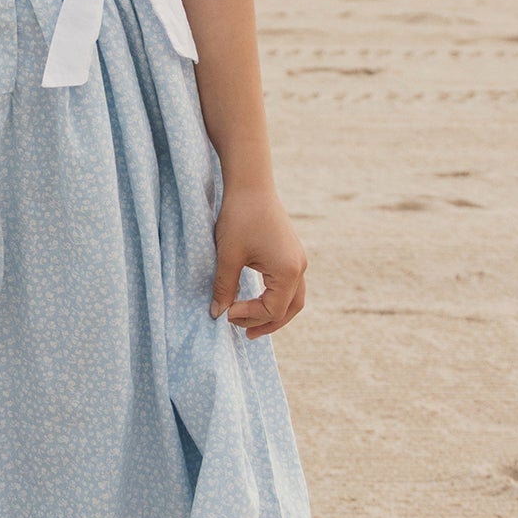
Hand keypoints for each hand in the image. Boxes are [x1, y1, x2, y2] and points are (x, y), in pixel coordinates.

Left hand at [211, 183, 306, 338]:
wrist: (251, 184)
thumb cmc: (239, 217)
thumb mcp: (228, 255)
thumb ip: (224, 287)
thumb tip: (218, 314)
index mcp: (288, 271)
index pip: (273, 309)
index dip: (249, 316)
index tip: (225, 312)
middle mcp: (299, 267)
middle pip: (291, 308)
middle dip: (267, 323)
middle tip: (243, 333)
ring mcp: (298, 259)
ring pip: (293, 298)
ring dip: (274, 313)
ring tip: (250, 322)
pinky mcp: (291, 253)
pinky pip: (289, 284)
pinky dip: (275, 298)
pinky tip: (256, 299)